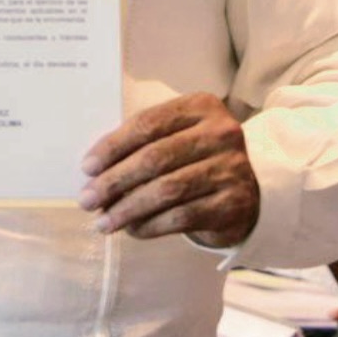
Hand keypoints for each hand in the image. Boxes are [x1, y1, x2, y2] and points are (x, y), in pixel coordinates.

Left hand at [78, 92, 260, 244]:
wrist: (250, 188)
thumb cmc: (197, 157)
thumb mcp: (177, 135)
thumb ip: (143, 142)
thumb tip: (94, 169)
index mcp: (201, 107)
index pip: (147, 124)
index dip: (113, 146)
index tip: (87, 167)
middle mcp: (221, 134)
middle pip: (154, 158)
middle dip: (114, 181)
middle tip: (87, 199)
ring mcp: (230, 169)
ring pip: (166, 190)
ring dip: (128, 208)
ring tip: (103, 221)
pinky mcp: (233, 204)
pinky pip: (182, 217)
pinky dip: (151, 225)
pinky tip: (132, 229)